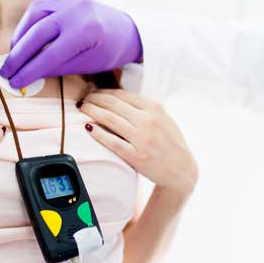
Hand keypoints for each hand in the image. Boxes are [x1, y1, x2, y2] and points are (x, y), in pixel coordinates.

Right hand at [0, 0, 142, 88]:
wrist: (127, 29)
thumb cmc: (110, 51)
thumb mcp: (87, 65)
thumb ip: (58, 67)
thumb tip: (28, 75)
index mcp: (87, 31)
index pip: (51, 54)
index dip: (30, 70)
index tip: (15, 82)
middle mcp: (76, 11)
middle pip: (38, 33)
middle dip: (19, 55)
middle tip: (5, 72)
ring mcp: (69, 0)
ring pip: (34, 16)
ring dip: (19, 38)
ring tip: (12, 58)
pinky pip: (39, 9)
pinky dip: (26, 25)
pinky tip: (21, 41)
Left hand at [79, 89, 197, 196]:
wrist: (182, 170)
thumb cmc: (171, 143)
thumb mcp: (164, 119)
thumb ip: (146, 108)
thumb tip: (120, 98)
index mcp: (155, 108)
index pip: (122, 95)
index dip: (104, 92)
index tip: (94, 92)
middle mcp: (148, 121)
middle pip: (113, 104)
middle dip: (94, 99)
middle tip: (83, 99)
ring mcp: (142, 139)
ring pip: (109, 119)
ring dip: (92, 111)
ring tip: (82, 108)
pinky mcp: (136, 156)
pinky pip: (112, 141)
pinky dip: (98, 133)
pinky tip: (88, 127)